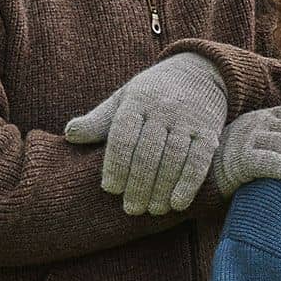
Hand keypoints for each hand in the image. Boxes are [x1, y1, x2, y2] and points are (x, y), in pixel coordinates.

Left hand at [64, 52, 226, 215]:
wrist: (198, 71)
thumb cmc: (152, 92)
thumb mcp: (125, 98)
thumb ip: (100, 120)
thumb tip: (70, 135)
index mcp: (137, 101)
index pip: (123, 136)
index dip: (116, 165)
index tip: (110, 189)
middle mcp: (163, 108)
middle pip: (148, 152)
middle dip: (138, 184)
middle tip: (130, 208)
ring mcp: (188, 119)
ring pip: (173, 159)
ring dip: (161, 189)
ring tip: (151, 210)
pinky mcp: (210, 131)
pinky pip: (199, 161)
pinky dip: (188, 184)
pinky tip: (177, 204)